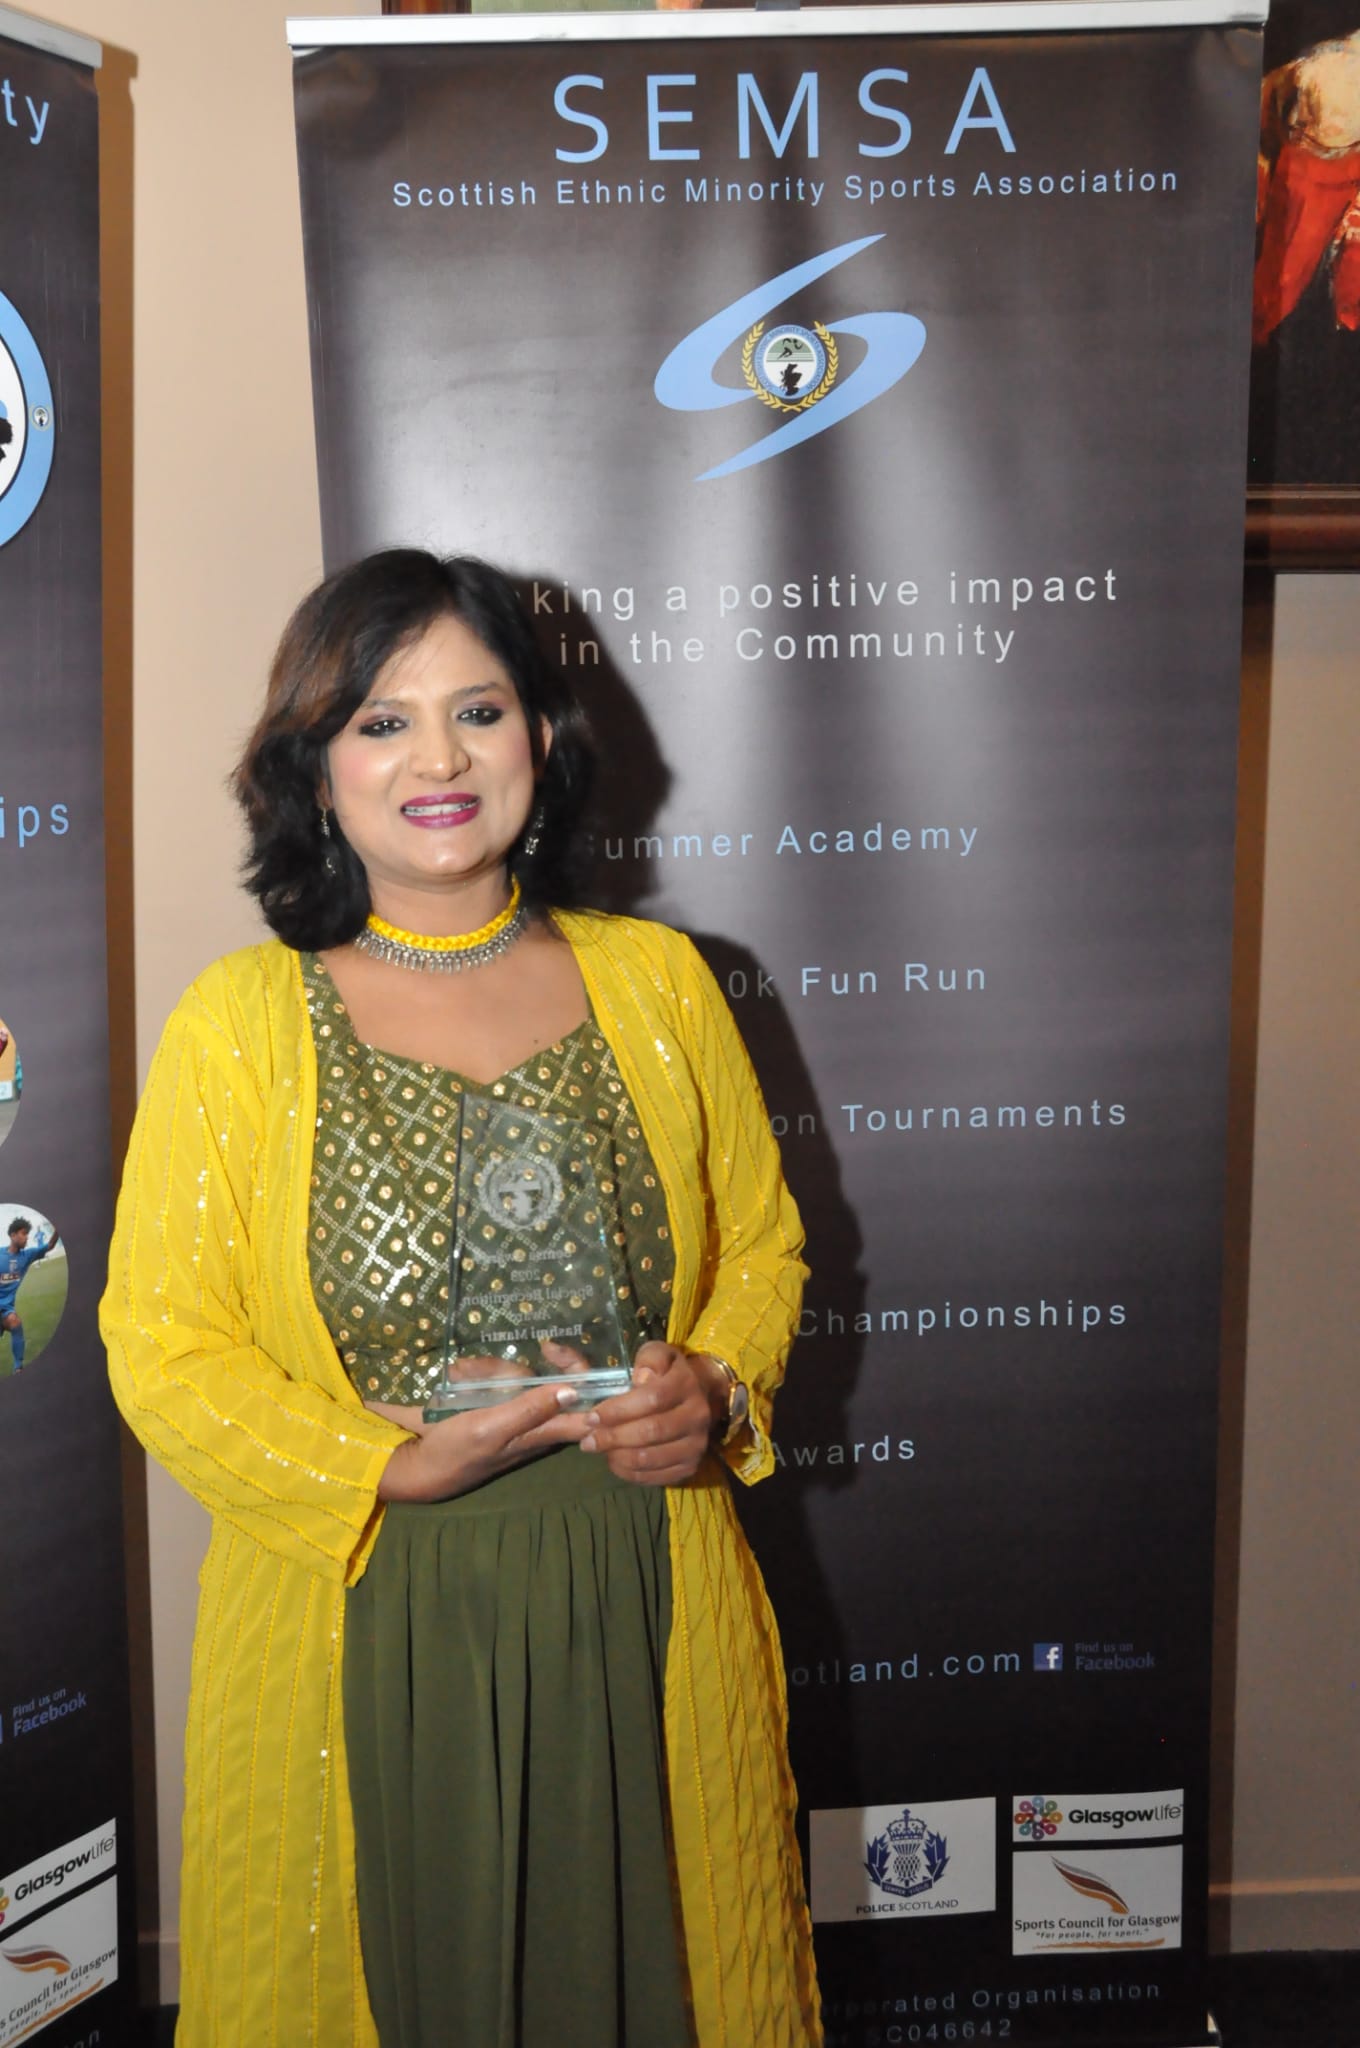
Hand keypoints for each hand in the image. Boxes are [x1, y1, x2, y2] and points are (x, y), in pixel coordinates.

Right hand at [378, 1377, 589, 1502]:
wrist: (417, 1462)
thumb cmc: (457, 1452)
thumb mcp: (492, 1430)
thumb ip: (531, 1410)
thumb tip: (575, 1391)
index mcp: (544, 1430)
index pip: (582, 1400)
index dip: (577, 1370)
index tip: (551, 1349)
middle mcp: (534, 1418)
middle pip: (540, 1378)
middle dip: (507, 1368)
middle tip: (476, 1367)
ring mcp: (512, 1408)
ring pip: (514, 1374)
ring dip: (484, 1369)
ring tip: (457, 1374)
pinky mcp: (491, 1402)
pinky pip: (493, 1376)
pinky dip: (474, 1373)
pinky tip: (454, 1374)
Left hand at [579, 1341, 722, 1486]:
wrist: (700, 1396)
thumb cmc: (668, 1374)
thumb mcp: (658, 1354)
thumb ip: (648, 1359)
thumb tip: (640, 1378)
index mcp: (686, 1385)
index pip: (652, 1399)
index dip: (619, 1410)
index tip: (591, 1417)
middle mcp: (697, 1416)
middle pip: (651, 1431)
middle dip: (614, 1437)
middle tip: (587, 1441)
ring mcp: (696, 1444)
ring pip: (652, 1457)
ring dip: (619, 1457)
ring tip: (599, 1450)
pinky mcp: (691, 1466)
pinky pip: (657, 1477)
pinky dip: (631, 1473)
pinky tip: (615, 1462)